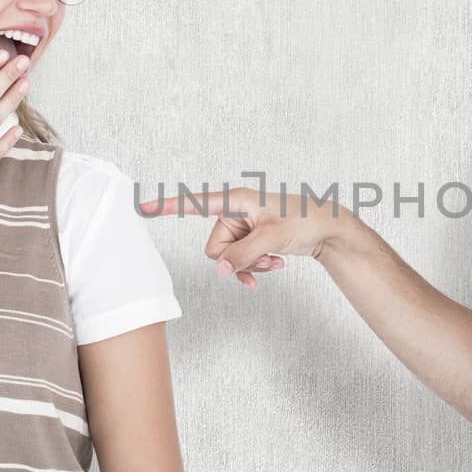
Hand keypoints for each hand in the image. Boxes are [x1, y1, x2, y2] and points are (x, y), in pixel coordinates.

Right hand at [138, 185, 349, 287]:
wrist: (329, 229)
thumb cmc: (304, 221)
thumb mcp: (271, 239)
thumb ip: (242, 255)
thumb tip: (222, 270)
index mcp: (236, 200)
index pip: (195, 203)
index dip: (169, 205)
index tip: (142, 206)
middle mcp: (236, 211)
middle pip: (215, 247)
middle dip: (237, 259)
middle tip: (265, 258)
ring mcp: (244, 227)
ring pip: (228, 258)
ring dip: (250, 265)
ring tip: (274, 261)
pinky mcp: (252, 239)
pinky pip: (239, 261)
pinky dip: (255, 267)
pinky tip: (274, 265)